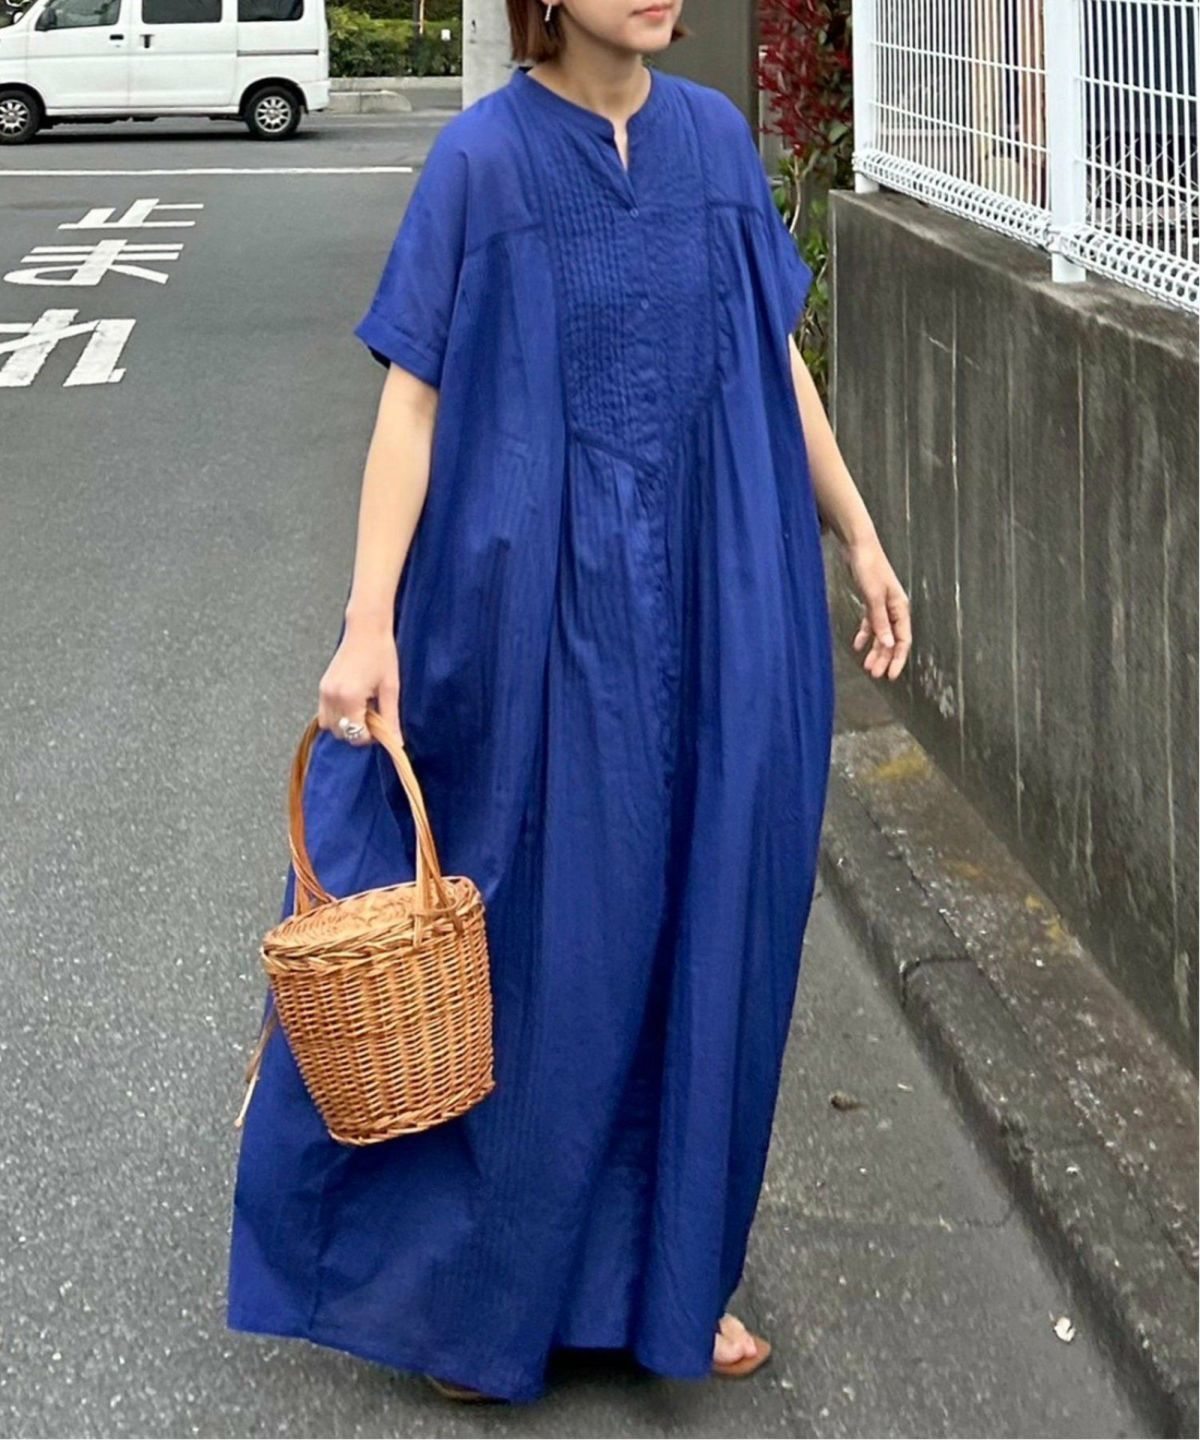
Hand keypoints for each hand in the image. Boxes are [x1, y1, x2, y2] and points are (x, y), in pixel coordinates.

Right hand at [317, 619, 400, 743]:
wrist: (366, 628)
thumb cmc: (381, 654)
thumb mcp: (390, 688)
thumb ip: (390, 718)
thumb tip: (397, 743)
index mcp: (349, 698)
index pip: (356, 736)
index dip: (371, 736)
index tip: (381, 724)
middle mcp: (332, 697)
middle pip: (341, 734)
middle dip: (357, 731)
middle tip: (373, 715)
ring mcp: (324, 691)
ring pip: (329, 726)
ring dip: (345, 725)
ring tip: (362, 709)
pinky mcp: (322, 686)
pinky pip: (324, 713)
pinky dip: (337, 715)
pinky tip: (353, 702)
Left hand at [842, 534, 910, 680]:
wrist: (859, 546)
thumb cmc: (869, 568)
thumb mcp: (873, 597)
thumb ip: (880, 622)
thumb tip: (889, 645)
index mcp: (900, 608)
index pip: (903, 640)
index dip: (898, 659)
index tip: (891, 676)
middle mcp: (894, 609)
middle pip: (892, 640)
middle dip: (885, 658)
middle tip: (874, 674)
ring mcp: (883, 606)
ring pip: (882, 634)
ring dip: (875, 650)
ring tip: (867, 666)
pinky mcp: (871, 601)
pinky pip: (871, 623)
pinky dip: (866, 635)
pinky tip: (858, 646)